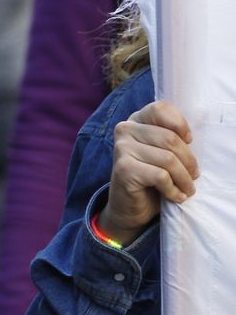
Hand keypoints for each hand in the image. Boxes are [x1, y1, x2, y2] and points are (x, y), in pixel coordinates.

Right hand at [100, 99, 196, 245]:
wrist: (129, 206)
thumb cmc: (150, 177)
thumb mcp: (161, 152)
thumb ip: (169, 137)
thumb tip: (188, 138)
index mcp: (135, 121)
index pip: (160, 109)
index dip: (180, 124)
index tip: (189, 142)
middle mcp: (124, 130)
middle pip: (169, 139)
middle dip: (188, 161)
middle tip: (194, 176)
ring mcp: (121, 148)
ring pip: (167, 159)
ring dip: (184, 179)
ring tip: (188, 189)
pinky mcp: (123, 169)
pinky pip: (160, 176)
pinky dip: (173, 190)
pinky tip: (175, 196)